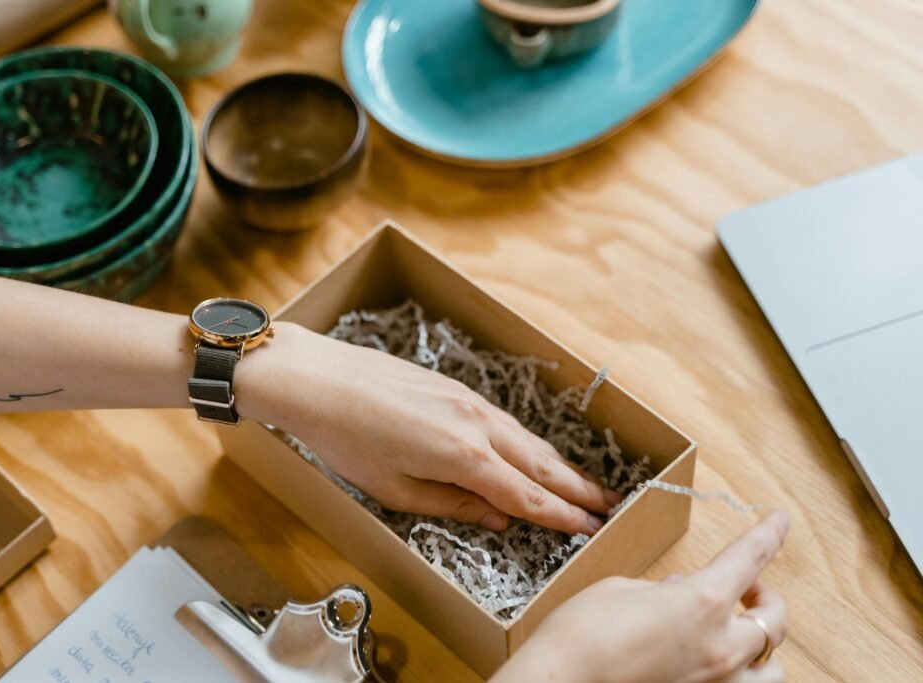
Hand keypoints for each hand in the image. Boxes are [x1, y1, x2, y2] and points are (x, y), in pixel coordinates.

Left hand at [239, 323, 620, 534]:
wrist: (320, 380)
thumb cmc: (347, 440)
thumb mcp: (396, 490)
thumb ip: (453, 505)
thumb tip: (499, 518)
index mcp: (463, 457)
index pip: (526, 495)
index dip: (561, 516)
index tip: (589, 528)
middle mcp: (477, 425)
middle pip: (540, 463)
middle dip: (578, 488)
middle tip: (611, 505)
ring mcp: (470, 401)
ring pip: (527, 439)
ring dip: (560, 463)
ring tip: (587, 482)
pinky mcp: (457, 388)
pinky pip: (506, 421)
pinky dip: (530, 442)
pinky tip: (536, 451)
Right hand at [491, 512, 789, 682]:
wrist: (558, 682)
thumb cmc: (580, 634)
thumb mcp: (621, 591)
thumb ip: (661, 590)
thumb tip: (678, 593)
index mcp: (702, 602)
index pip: (749, 558)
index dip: (768, 535)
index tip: (781, 521)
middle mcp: (720, 647)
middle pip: (774, 621)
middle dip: (764, 598)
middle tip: (745, 588)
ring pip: (772, 669)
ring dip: (762, 646)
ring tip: (740, 633)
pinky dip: (738, 673)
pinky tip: (712, 660)